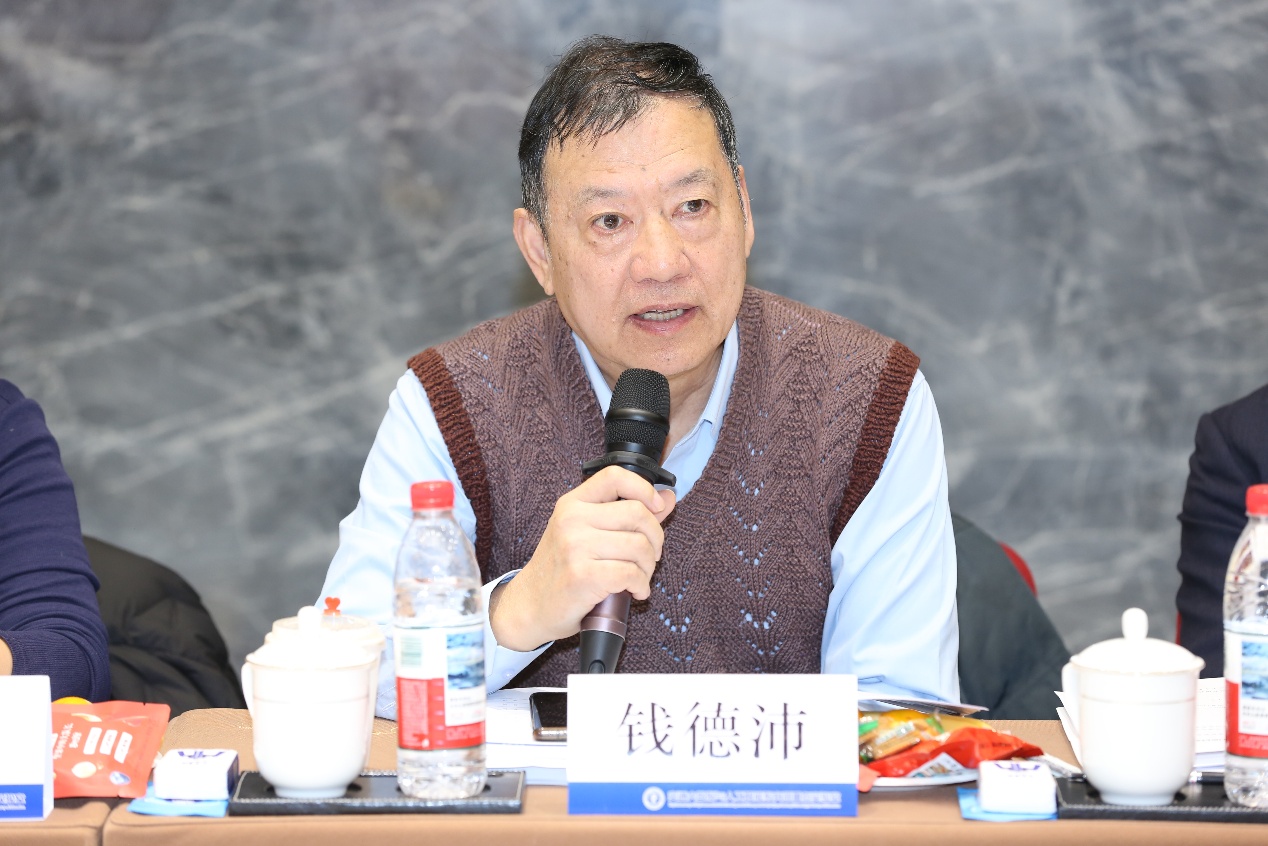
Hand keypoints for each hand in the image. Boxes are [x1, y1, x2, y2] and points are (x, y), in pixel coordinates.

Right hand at [488, 465, 675, 650]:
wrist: (529, 605)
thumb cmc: (561, 569)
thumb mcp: (587, 534)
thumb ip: (627, 514)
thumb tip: (668, 497)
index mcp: (572, 504)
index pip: (615, 476)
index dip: (644, 489)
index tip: (657, 507)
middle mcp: (572, 520)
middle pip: (637, 513)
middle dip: (655, 538)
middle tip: (651, 556)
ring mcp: (575, 547)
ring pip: (639, 546)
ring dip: (648, 567)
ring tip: (639, 578)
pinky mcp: (582, 575)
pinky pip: (631, 574)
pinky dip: (641, 586)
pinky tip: (635, 591)